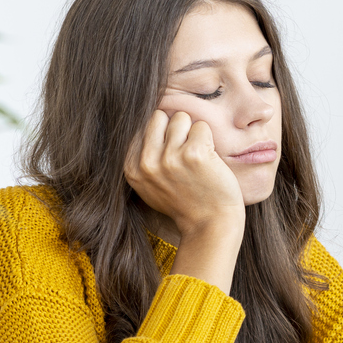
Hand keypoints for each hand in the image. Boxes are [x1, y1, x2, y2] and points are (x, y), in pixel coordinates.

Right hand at [125, 111, 244, 236]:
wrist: (210, 226)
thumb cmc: (184, 204)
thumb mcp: (149, 187)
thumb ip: (142, 158)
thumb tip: (143, 121)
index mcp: (132, 168)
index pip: (141, 126)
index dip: (161, 135)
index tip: (171, 154)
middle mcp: (147, 162)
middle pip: (159, 116)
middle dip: (175, 128)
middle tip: (185, 152)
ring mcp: (170, 157)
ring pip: (181, 118)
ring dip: (193, 133)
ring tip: (197, 157)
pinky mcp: (194, 153)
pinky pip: (202, 126)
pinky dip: (209, 140)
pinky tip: (209, 160)